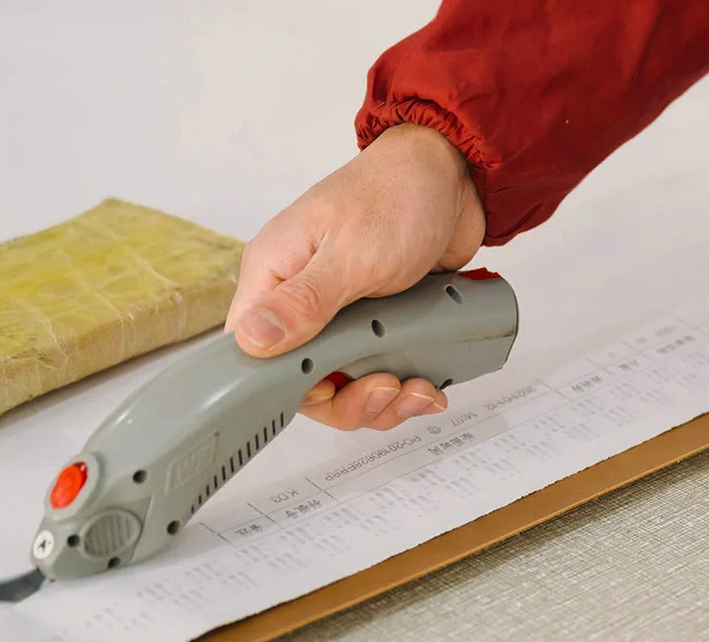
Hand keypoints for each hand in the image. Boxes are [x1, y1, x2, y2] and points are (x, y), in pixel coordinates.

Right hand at [224, 123, 485, 430]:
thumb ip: (304, 302)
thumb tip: (252, 341)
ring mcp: (337, 315)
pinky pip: (374, 372)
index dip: (286, 386)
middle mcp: (299, 299)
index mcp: (274, 276)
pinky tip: (427, 385)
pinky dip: (401, 387)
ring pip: (343, 383)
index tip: (329, 391)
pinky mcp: (371, 323)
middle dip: (348, 400)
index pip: (253, 353)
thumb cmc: (397, 194)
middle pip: (302, 379)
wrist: (456, 174)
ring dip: (382, 399)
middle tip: (386, 389)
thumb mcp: (352, 253)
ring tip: (417, 389)